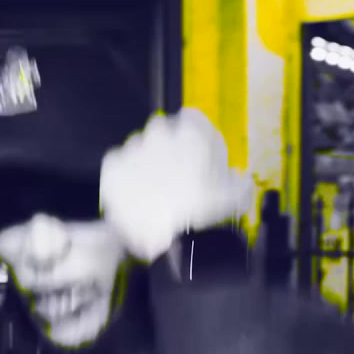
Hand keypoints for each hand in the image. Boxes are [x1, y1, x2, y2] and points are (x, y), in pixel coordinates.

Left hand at [100, 109, 255, 262]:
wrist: (152, 233)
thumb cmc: (192, 213)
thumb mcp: (230, 200)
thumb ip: (239, 184)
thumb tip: (240, 180)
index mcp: (191, 132)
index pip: (195, 119)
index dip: (197, 137)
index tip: (197, 152)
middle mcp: (160, 131)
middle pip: (166, 132)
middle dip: (170, 150)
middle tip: (177, 177)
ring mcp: (133, 146)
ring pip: (142, 149)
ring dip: (148, 163)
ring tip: (156, 191)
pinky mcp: (113, 163)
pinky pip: (121, 165)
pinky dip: (127, 177)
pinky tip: (137, 195)